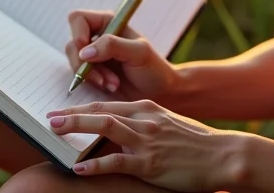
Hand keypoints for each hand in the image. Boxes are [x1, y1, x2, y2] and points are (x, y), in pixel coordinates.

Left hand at [46, 99, 241, 191]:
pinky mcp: (150, 163)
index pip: (107, 105)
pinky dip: (94, 164)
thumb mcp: (169, 124)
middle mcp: (144, 120)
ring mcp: (147, 141)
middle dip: (72, 114)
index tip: (63, 110)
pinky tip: (79, 168)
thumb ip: (146, 123)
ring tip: (56, 132)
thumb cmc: (197, 143)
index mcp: (148, 109)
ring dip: (77, 128)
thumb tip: (122, 129)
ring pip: (105, 129)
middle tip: (49, 117)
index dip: (81, 107)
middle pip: (100, 112)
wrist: (224, 155)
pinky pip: (116, 162)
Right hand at [64, 9, 180, 102]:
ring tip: (113, 84)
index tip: (87, 53)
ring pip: (74, 62)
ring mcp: (93, 56)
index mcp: (108, 22)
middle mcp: (97, 37)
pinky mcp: (92, 73)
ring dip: (91, 76)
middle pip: (72, 43)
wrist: (160, 93)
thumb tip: (84, 52)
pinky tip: (110, 87)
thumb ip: (112, 46)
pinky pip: (79, 76)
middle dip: (85, 64)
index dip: (78, 34)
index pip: (78, 19)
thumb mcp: (139, 53)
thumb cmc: (154, 69)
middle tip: (103, 78)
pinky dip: (92, 83)